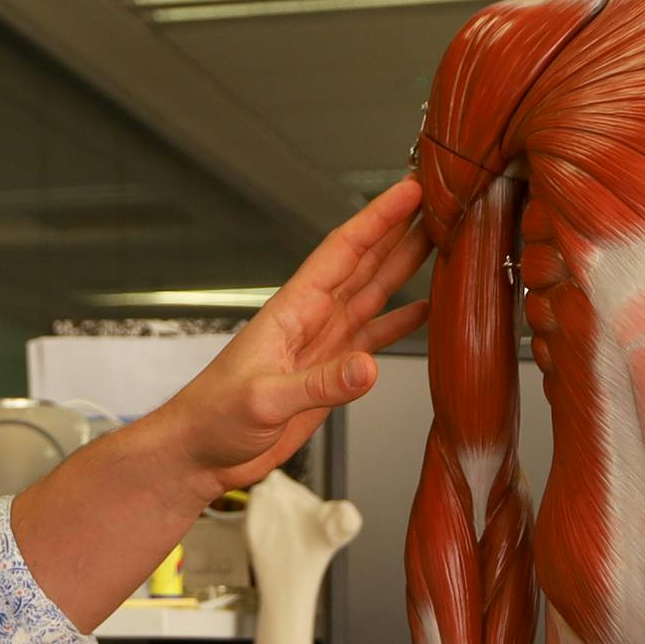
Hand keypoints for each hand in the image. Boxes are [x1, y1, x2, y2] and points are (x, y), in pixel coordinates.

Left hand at [152, 178, 429, 495]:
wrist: (200, 454)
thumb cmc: (213, 418)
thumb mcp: (263, 399)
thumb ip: (319, 384)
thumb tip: (367, 368)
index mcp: (292, 311)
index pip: (343, 251)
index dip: (378, 218)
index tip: (410, 189)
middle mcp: (312, 319)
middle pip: (365, 263)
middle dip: (402, 229)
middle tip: (441, 201)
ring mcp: (323, 344)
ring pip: (373, 294)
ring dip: (406, 267)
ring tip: (443, 241)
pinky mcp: (330, 372)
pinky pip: (373, 337)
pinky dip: (401, 322)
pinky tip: (426, 310)